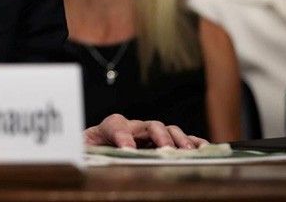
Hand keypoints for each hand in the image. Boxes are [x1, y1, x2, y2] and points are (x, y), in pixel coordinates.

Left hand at [83, 113, 208, 149]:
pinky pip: (179, 138)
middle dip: (158, 135)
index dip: (122, 135)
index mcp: (106, 129)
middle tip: (165, 149)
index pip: (115, 125)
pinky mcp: (160, 142)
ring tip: (187, 151)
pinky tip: (202, 149)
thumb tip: (85, 160)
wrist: (94, 152)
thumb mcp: (83, 153)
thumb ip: (87, 153)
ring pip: (166, 129)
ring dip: (178, 139)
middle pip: (148, 124)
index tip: (128, 149)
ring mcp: (147, 134)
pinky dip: (192, 141)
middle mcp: (130, 128)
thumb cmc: (90, 154)